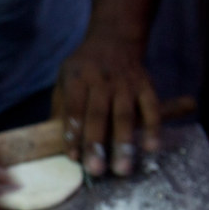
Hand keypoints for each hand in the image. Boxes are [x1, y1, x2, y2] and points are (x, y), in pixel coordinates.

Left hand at [52, 33, 160, 177]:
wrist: (114, 39)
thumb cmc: (83, 71)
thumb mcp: (64, 82)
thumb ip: (61, 111)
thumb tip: (56, 145)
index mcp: (77, 77)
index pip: (74, 107)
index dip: (74, 132)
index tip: (73, 157)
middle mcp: (101, 79)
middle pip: (99, 114)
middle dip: (97, 144)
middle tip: (96, 170)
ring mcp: (126, 82)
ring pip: (125, 115)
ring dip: (123, 143)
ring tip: (122, 168)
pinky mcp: (146, 85)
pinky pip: (151, 108)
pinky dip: (153, 128)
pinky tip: (151, 148)